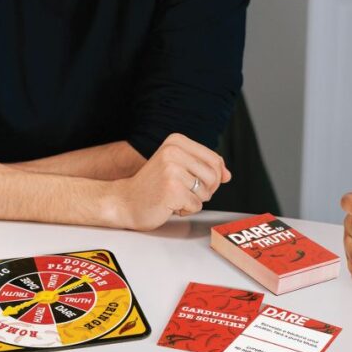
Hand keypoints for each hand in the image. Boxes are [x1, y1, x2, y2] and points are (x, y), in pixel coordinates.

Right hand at [109, 133, 230, 229]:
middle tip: (185, 192)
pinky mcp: (172, 189)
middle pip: (215, 176)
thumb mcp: (178, 168)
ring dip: (194, 201)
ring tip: (174, 197)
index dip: (213, 177)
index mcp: (177, 141)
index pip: (215, 160)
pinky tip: (169, 205)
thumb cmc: (152, 186)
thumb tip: (227, 175)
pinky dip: (185, 210)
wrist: (124, 201)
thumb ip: (204, 168)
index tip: (196, 182)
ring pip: (206, 192)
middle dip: (205, 190)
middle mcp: (174, 151)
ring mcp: (172, 170)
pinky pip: (196, 205)